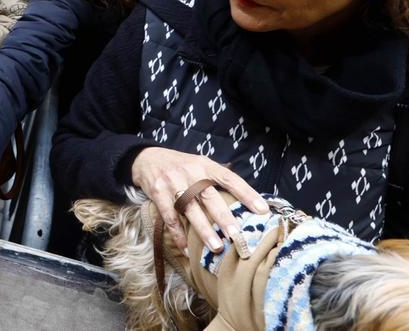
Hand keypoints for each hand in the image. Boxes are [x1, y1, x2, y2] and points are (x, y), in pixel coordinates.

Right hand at [130, 147, 267, 253]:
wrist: (146, 158)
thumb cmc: (180, 166)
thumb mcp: (200, 164)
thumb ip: (217, 179)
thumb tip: (246, 200)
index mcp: (205, 166)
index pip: (229, 178)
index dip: (246, 193)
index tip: (262, 210)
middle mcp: (190, 173)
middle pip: (209, 197)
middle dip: (223, 217)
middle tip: (236, 236)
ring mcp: (172, 183)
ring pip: (190, 210)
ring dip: (203, 230)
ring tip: (216, 248)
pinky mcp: (158, 194)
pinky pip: (170, 218)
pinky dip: (178, 235)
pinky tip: (186, 249)